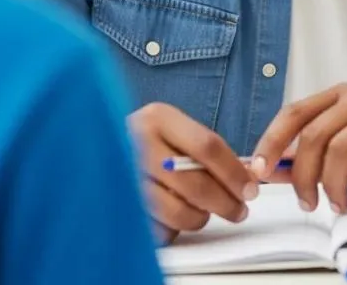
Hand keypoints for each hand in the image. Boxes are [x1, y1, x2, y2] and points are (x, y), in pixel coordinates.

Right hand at [129, 102, 259, 243]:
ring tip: (201, 212)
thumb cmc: (148, 141)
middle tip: (239, 210)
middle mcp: (137, 143)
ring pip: (176, 211)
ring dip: (197, 218)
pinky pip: (155, 229)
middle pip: (193, 182)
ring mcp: (123, 176)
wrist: (95, 146)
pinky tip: (171, 216)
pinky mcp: (117, 206)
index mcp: (158, 118)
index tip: (251, 189)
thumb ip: (205, 150)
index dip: (234, 171)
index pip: (207, 146)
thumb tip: (246, 178)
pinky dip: (170, 229)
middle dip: (224, 202)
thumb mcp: (174, 131)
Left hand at [252, 84, 346, 212]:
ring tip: (337, 204)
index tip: (259, 169)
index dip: (272, 141)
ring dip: (333, 185)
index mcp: (342, 97)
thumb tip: (273, 171)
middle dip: (304, 175)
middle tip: (308, 202)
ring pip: (341, 148)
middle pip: (315, 134)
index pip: (295, 112)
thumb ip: (316, 158)